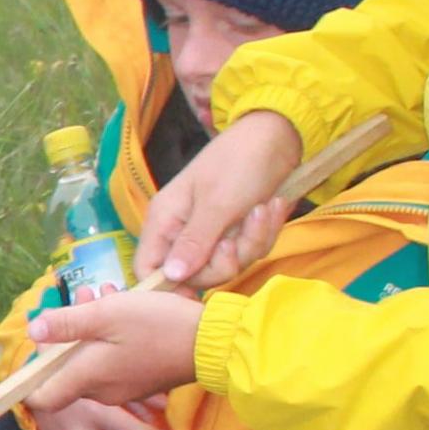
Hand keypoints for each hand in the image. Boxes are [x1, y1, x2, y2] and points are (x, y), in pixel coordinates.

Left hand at [26, 288, 206, 413]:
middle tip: (83, 295)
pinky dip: (112, 337)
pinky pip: (114, 361)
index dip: (30, 377)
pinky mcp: (140, 381)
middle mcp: (102, 391)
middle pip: (67, 370)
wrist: (213, 343)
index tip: (38, 346)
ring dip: (92, 329)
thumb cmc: (157, 325)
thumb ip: (66, 324)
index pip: (43, 398)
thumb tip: (32, 330)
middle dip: (67, 334)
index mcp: (87, 378)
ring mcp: (123, 389)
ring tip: (108, 292)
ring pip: (92, 360)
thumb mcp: (107, 314)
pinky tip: (126, 307)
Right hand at [133, 111, 300, 288]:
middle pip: (194, 274)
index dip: (167, 286)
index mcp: (165, 219)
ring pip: (227, 264)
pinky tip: (272, 207)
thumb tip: (169, 278)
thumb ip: (193, 243)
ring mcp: (212, 232)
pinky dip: (264, 232)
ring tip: (263, 211)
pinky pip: (248, 250)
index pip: (148, 267)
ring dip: (251, 242)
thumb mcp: (217, 204)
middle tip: (236, 238)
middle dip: (224, 261)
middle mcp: (184, 230)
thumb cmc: (240, 162)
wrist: (280, 136)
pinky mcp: (238, 230)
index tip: (195, 293)